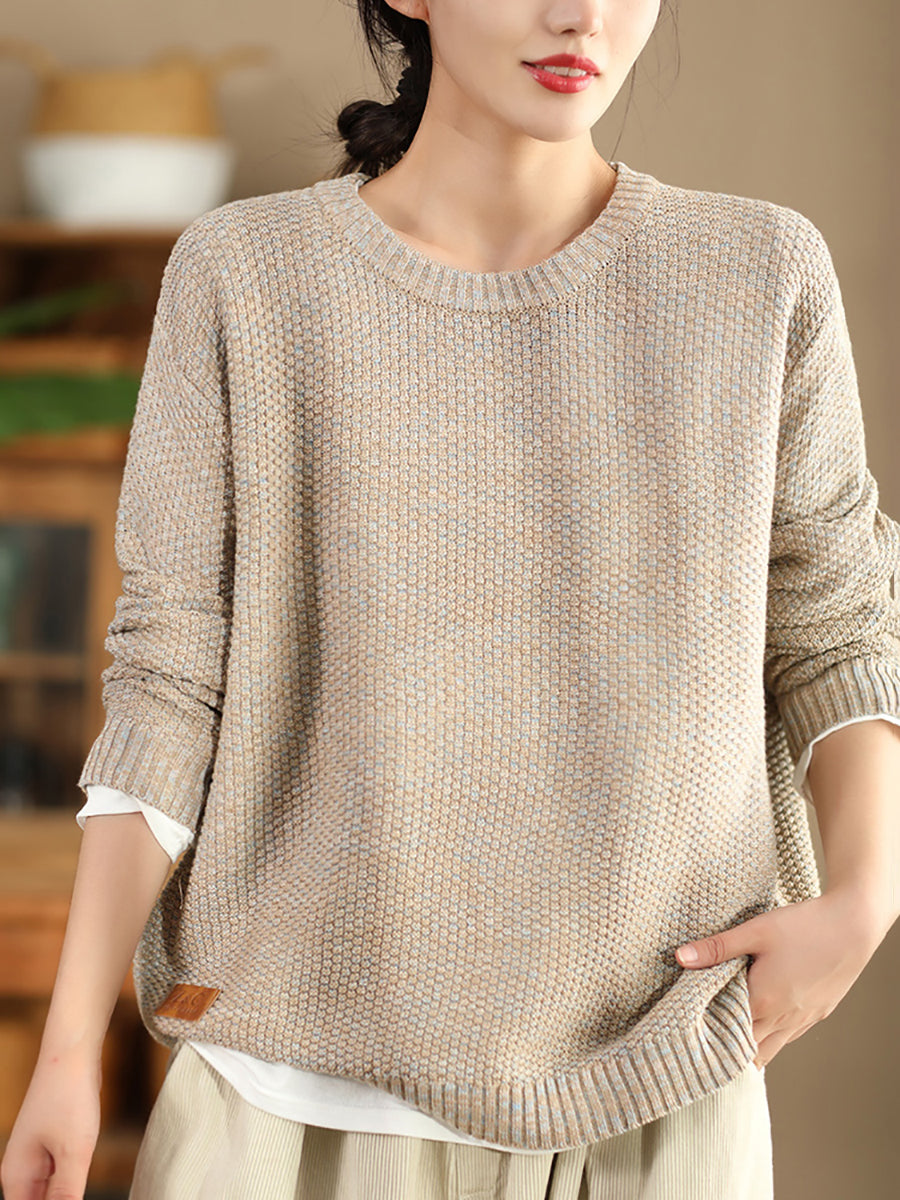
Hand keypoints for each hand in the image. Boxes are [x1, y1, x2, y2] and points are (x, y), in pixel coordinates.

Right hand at [0, 1043, 100, 1199]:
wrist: (72, 1051)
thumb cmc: (70, 1095)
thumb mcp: (75, 1150)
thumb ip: (67, 1194)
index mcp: (16, 1177)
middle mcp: (22, 1172)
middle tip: (76, 1190)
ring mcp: (38, 1159)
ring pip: (49, 1197)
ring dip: (65, 1199)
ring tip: (80, 1183)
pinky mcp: (55, 1147)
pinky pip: (60, 1181)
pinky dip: (71, 1190)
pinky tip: (82, 1189)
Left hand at [674, 887, 890, 1069]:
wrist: (854, 926)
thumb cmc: (804, 926)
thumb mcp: (755, 931)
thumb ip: (717, 948)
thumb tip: (680, 958)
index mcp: (763, 1001)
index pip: (727, 1033)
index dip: (707, 1033)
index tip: (688, 1029)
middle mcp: (784, 1018)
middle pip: (747, 1048)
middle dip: (725, 1046)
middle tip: (701, 1039)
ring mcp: (803, 1019)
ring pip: (770, 1048)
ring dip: (749, 1046)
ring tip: (726, 1038)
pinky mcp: (818, 1014)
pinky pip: (788, 1036)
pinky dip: (771, 1037)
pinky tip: (760, 1025)